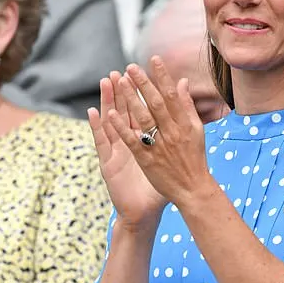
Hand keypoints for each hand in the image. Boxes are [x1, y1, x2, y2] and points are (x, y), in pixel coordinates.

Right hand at [88, 73, 166, 231]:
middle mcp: (129, 142)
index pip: (142, 110)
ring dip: (108, 101)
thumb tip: (190, 113)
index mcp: (145, 140)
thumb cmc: (161, 185)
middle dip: (123, 91)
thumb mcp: (172, 157)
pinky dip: (97, 127)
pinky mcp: (108, 163)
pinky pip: (102, 143)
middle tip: (119, 70)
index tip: (141, 73)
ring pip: (111, 122)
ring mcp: (117, 151)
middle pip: (125, 112)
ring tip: (105, 82)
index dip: (142, 92)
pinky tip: (93, 112)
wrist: (146, 212)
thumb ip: (180, 131)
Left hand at [106, 57, 211, 208]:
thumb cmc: (195, 159)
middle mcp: (172, 133)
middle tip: (130, 67)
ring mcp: (159, 146)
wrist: (193, 189)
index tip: (153, 59)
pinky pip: (133, 141)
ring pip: (143, 119)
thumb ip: (187, 106)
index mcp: (184, 125)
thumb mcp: (196, 130)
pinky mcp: (147, 160)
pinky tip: (111, 114)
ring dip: (129, 100)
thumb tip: (182, 82)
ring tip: (118, 83)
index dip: (162, 76)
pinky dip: (122, 128)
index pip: (172, 95)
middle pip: (155, 104)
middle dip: (142, 84)